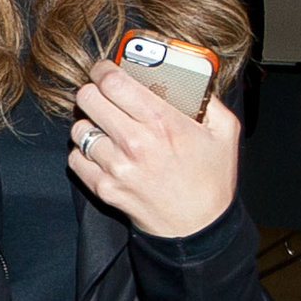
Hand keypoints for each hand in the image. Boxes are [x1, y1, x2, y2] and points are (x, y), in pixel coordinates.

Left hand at [69, 59, 240, 237]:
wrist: (198, 230)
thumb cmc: (211, 181)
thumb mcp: (224, 132)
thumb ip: (209, 98)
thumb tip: (192, 76)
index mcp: (162, 121)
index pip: (113, 81)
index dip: (104, 70)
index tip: (106, 70)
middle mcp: (135, 142)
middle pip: (88, 99)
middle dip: (93, 92)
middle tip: (103, 96)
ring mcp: (117, 167)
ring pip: (78, 129)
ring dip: (89, 124)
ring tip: (105, 128)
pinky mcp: (105, 188)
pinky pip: (75, 159)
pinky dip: (84, 153)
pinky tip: (101, 152)